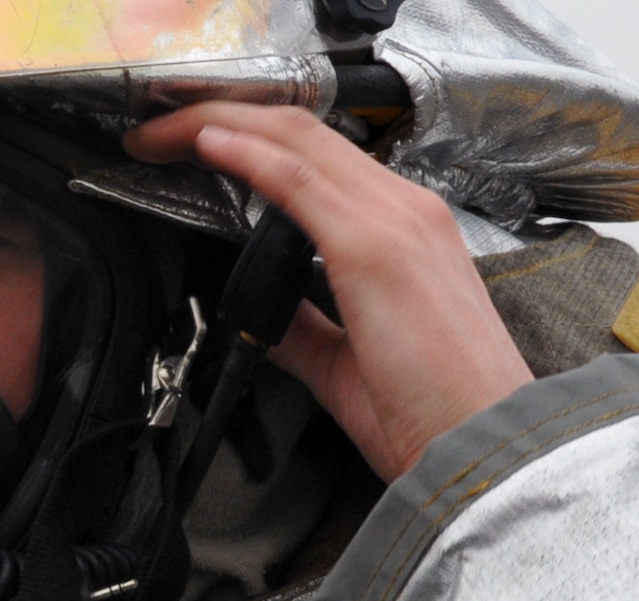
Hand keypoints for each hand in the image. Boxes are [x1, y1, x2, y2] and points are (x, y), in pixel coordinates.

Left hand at [126, 103, 533, 480]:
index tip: (196, 149)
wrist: (478, 443)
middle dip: (223, 120)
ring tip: (165, 132)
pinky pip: (297, 179)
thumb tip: (264, 320)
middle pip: (301, 133)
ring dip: (221, 126)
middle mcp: (405, 212)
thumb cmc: (431, 411)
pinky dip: (248, 153)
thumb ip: (305, 330)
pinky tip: (206, 142)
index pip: (318, 159)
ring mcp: (393, 221)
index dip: (252, 140)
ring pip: (296, 141)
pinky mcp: (373, 245)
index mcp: (405, 231)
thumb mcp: (346, 361)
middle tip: (160, 132)